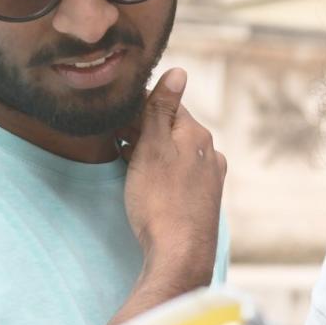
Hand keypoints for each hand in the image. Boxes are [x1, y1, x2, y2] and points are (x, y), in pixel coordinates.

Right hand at [122, 68, 226, 291]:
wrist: (180, 254)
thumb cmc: (160, 200)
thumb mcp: (153, 148)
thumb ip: (162, 109)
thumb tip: (179, 71)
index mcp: (198, 134)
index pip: (166, 104)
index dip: (136, 108)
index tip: (115, 118)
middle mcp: (210, 152)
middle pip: (170, 128)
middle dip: (142, 130)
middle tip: (115, 141)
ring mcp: (209, 177)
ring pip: (174, 152)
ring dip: (149, 152)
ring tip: (125, 161)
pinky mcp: (203, 198)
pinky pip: (179, 174)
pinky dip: (159, 171)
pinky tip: (145, 183)